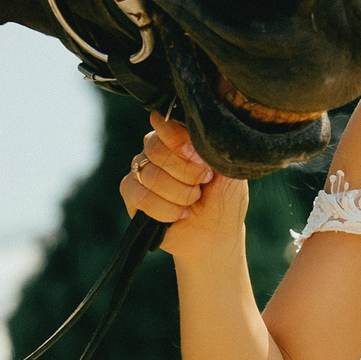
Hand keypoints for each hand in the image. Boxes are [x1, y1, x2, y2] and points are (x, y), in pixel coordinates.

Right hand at [118, 115, 245, 262]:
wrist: (215, 236)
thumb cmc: (223, 200)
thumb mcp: (228, 171)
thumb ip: (213, 148)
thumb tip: (193, 133)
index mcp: (178, 137)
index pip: (166, 123)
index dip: (181, 142)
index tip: (200, 160)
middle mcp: (155, 150)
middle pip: (156, 148)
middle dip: (186, 172)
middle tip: (202, 185)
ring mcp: (141, 171)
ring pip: (150, 174)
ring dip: (180, 194)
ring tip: (193, 202)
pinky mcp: (132, 195)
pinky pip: (139, 195)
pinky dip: (163, 208)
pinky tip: (179, 214)